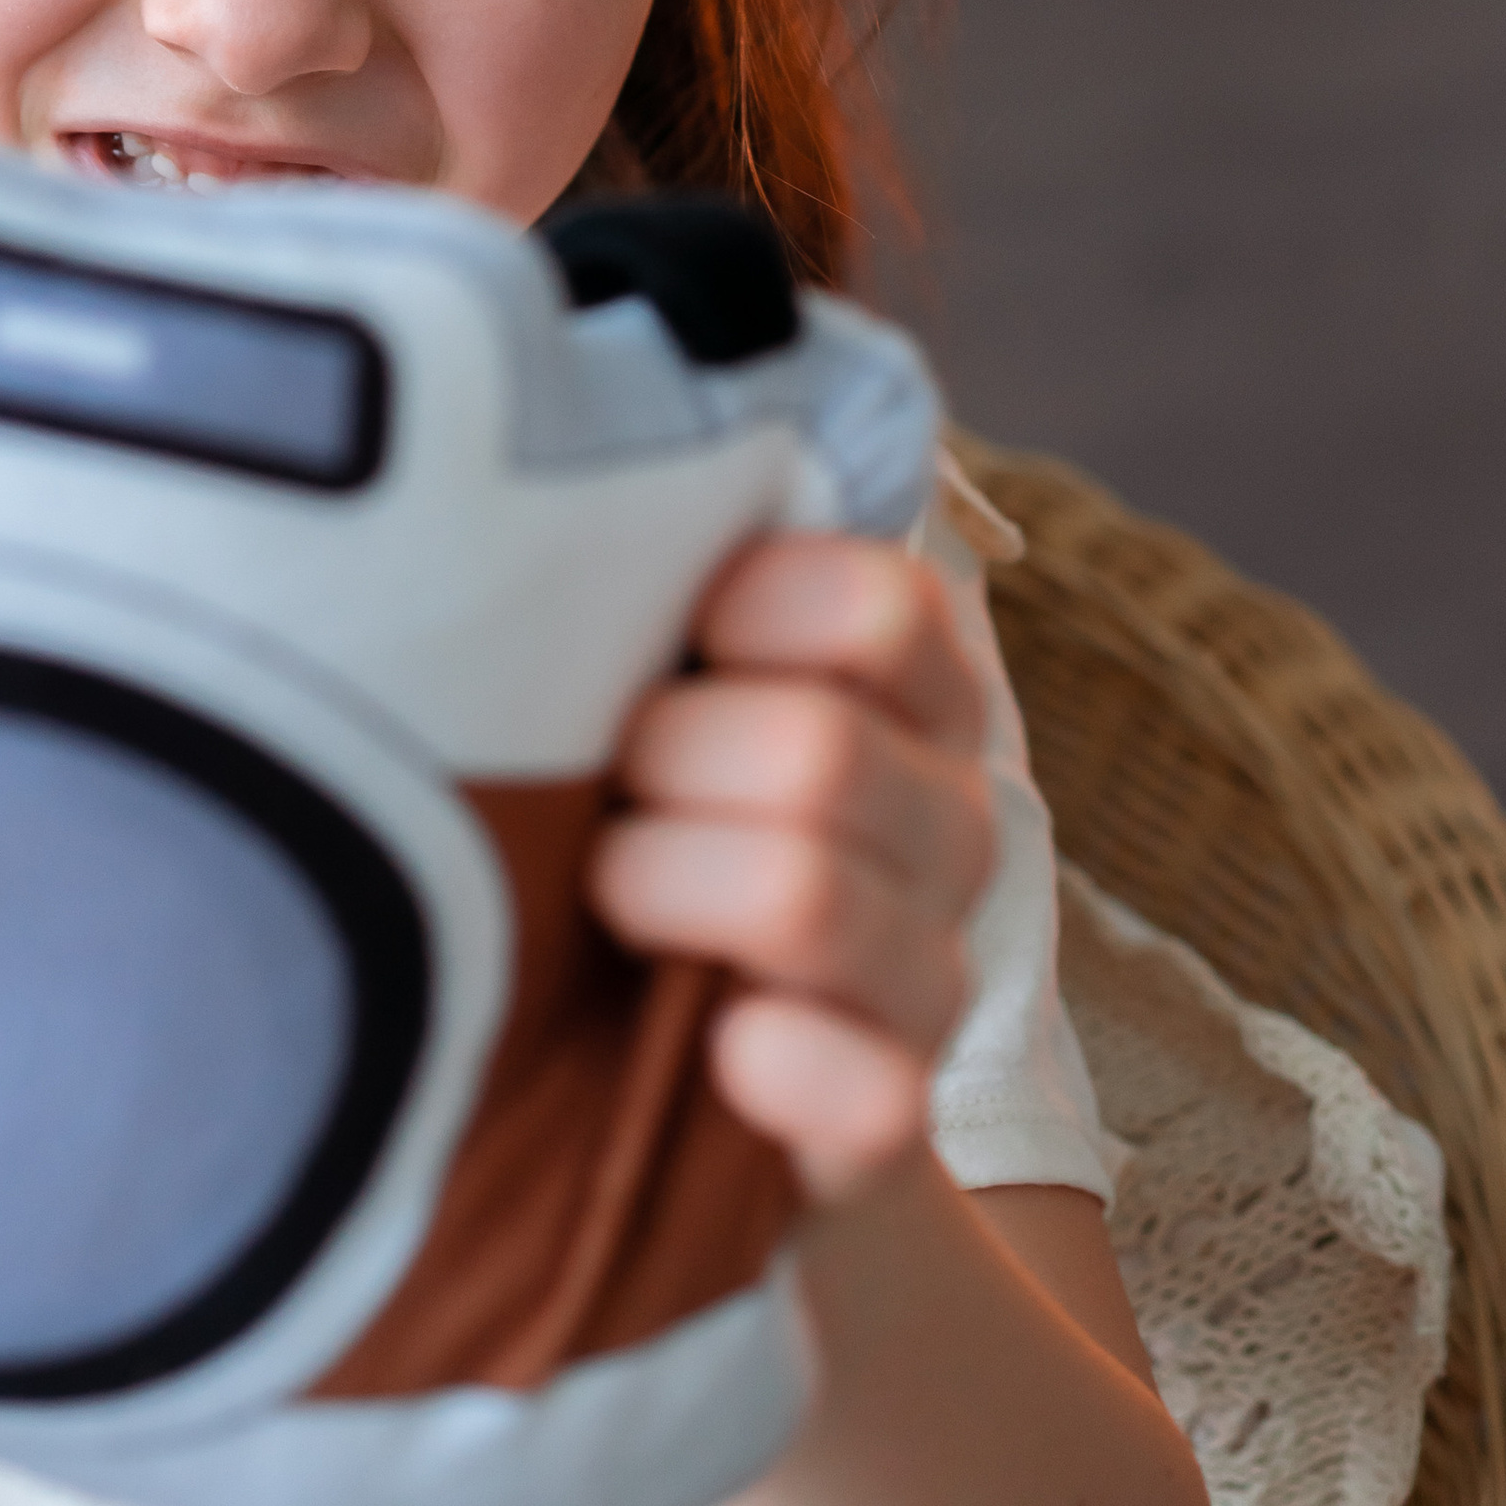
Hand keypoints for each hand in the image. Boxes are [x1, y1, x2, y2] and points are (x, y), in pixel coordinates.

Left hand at [587, 527, 998, 1207]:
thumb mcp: (625, 674)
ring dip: (667, 888)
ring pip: (815, 896)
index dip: (747, 606)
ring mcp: (924, 976)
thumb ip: (647, 568)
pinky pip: (877, 1097)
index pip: (882, 606)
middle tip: (595, 780)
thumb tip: (564, 378)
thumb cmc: (613, 816)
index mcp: (900, 693)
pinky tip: (708, 1051)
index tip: (651, 633)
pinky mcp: (881, 1127)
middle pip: (820, 748)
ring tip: (599, 896)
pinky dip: (778, 1068)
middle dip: (666, 757)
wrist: (636, 1090)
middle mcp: (941, 820)